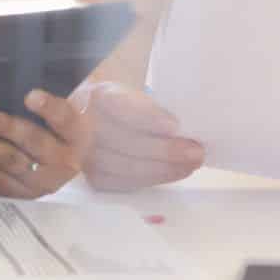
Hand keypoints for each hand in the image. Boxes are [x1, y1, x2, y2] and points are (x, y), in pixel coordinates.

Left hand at [0, 89, 88, 197]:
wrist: (65, 163)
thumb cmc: (58, 129)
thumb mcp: (67, 112)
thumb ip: (60, 98)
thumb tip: (71, 75)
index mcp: (77, 136)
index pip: (66, 119)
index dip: (49, 108)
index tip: (30, 96)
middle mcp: (64, 162)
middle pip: (34, 144)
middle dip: (5, 130)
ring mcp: (44, 183)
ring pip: (12, 166)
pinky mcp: (25, 196)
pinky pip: (0, 185)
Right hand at [73, 81, 205, 191]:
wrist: (97, 122)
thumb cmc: (124, 108)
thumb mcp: (134, 96)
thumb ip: (152, 109)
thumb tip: (184, 130)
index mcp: (98, 96)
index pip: (119, 106)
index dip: (147, 118)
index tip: (174, 126)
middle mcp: (84, 126)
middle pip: (125, 142)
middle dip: (165, 150)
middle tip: (195, 152)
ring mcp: (86, 154)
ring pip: (126, 167)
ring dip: (163, 168)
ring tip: (190, 165)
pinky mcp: (93, 178)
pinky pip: (125, 183)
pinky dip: (152, 179)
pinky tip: (172, 173)